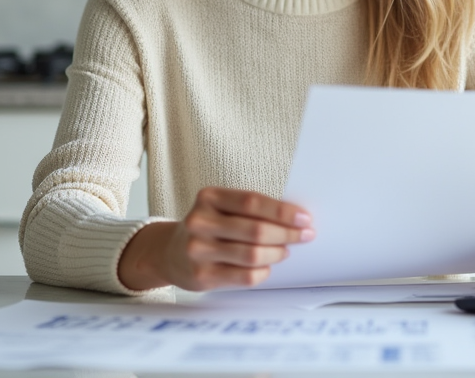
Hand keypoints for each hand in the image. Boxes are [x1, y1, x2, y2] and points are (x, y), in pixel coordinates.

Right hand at [118, 187, 314, 291]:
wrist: (170, 253)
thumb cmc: (208, 227)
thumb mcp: (220, 208)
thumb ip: (249, 210)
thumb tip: (294, 219)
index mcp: (208, 197)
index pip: (252, 202)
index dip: (282, 211)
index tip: (304, 218)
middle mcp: (200, 222)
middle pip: (255, 230)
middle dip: (287, 234)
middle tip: (304, 236)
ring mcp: (198, 250)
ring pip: (252, 255)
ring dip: (277, 253)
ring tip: (285, 250)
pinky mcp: (201, 276)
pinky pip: (245, 276)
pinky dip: (263, 271)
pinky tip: (266, 266)